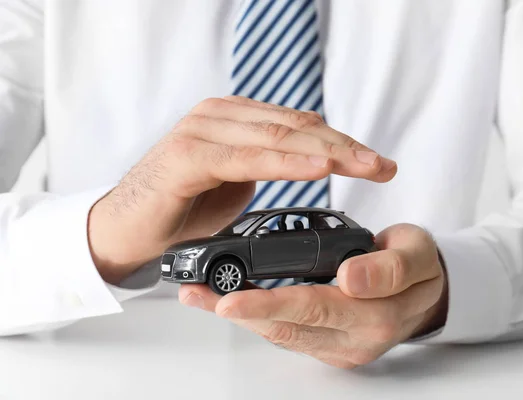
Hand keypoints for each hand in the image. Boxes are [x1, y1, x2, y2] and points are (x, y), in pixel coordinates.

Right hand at [88, 96, 396, 283]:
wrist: (127, 229)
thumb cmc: (182, 207)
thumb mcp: (236, 182)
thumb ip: (269, 162)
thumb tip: (311, 157)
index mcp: (233, 118)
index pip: (299, 124)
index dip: (343, 141)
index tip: (378, 162)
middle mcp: (219, 116)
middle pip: (296, 126)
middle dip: (346, 146)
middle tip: (383, 165)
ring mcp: (201, 131)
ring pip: (277, 137)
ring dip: (327, 152)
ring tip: (365, 166)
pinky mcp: (187, 156)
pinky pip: (247, 158)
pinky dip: (286, 163)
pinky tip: (320, 167)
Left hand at [179, 223, 447, 368]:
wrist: (427, 290)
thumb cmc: (419, 265)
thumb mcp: (416, 254)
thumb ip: (388, 268)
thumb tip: (351, 278)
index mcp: (376, 315)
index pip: (315, 308)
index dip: (270, 304)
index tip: (231, 299)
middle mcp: (352, 339)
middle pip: (286, 326)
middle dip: (238, 312)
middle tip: (196, 296)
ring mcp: (338, 346)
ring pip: (281, 333)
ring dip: (239, 316)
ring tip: (200, 296)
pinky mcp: (327, 344)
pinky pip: (287, 332)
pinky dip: (256, 317)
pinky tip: (230, 302)